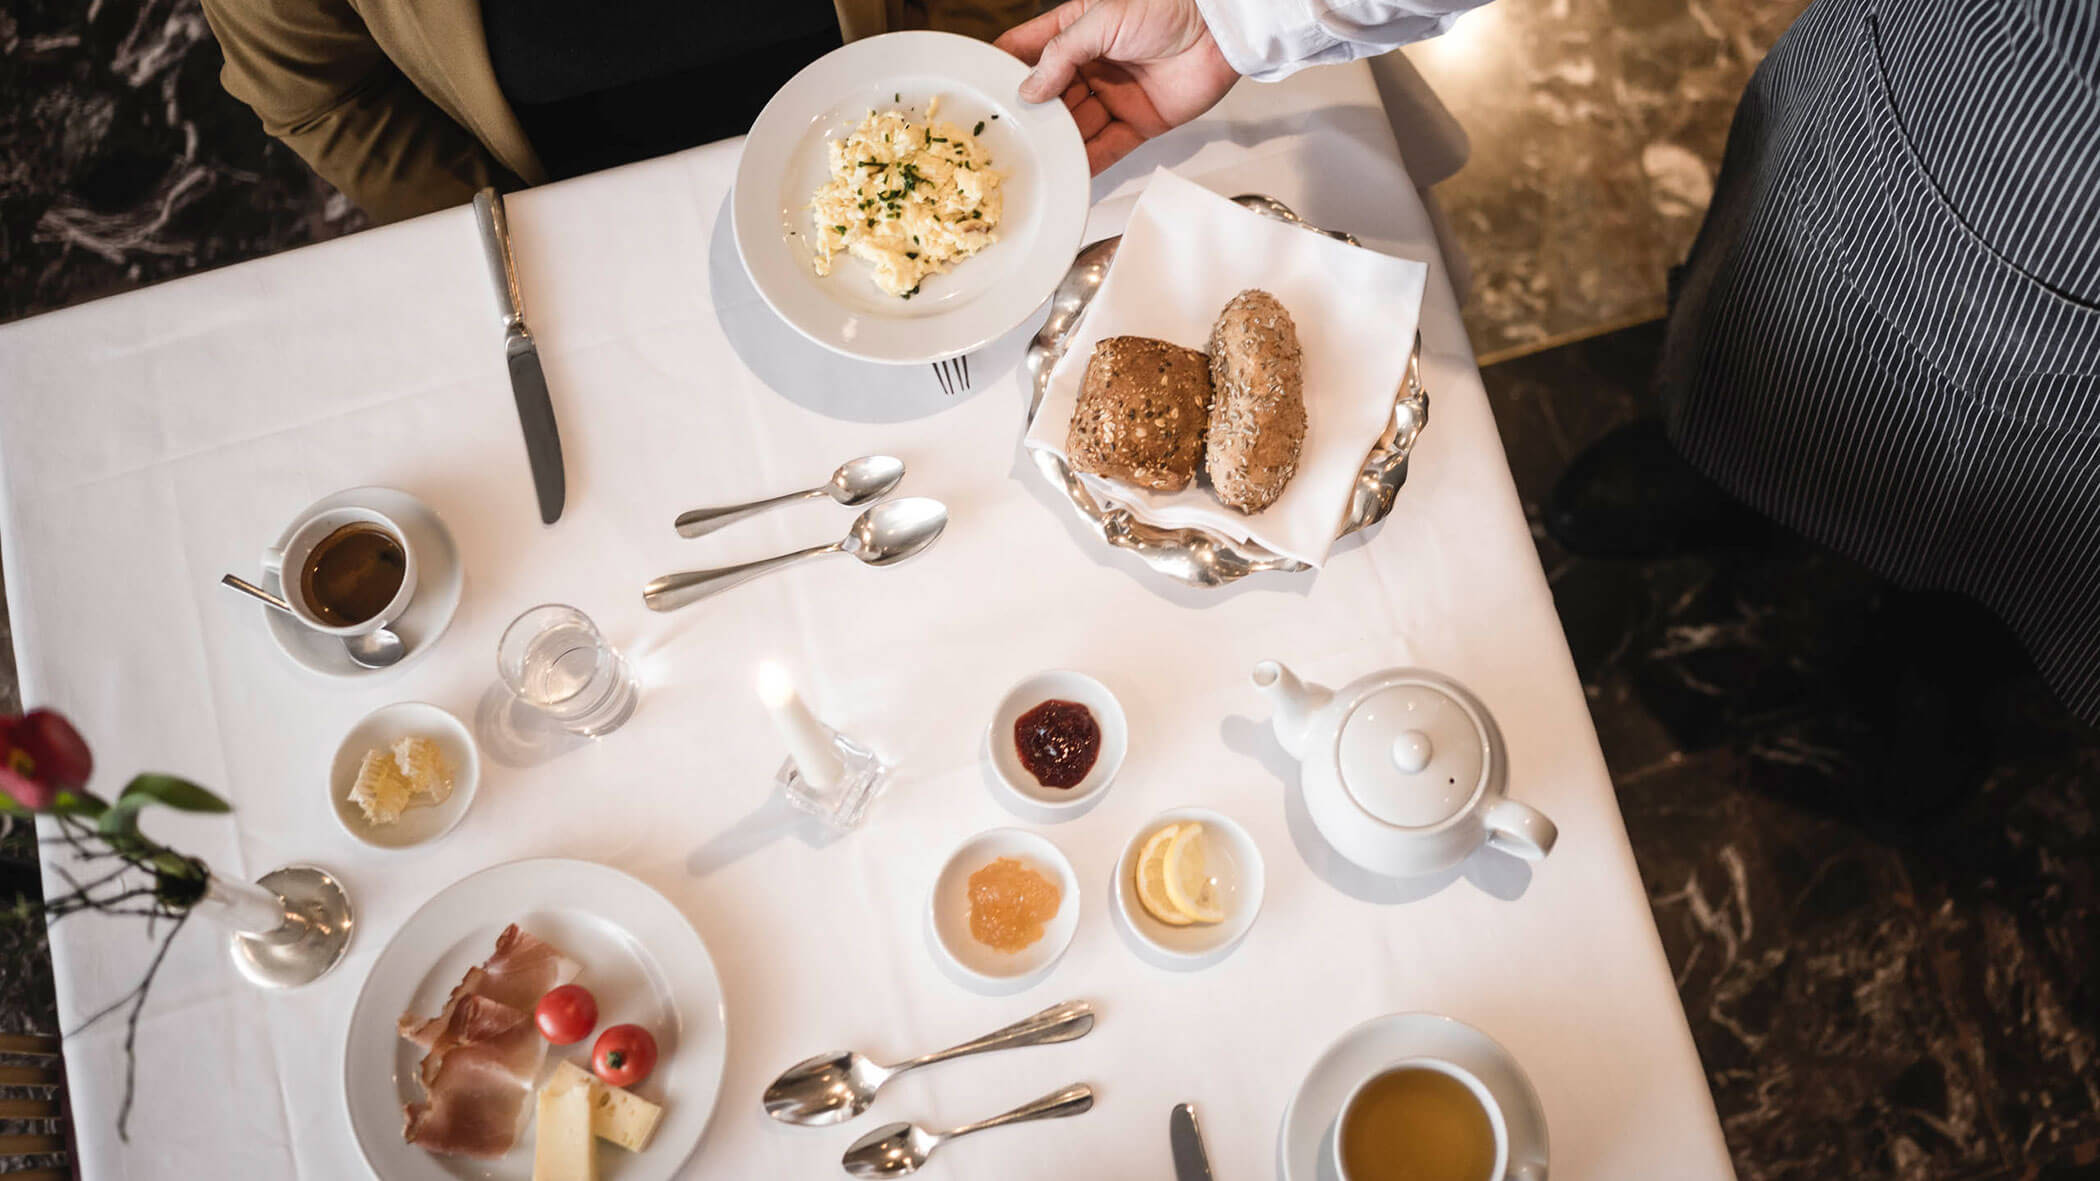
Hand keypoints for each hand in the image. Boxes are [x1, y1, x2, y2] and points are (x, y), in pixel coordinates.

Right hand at [995, 0, 1240, 174]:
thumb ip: (1062, 53)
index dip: (1004, 69)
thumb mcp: (1102, 19)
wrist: (1219, 29)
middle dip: (1029, 116)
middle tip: (1004, 134)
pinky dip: (1089, 162)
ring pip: (1076, 126)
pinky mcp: (1139, 122)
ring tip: (1033, 158)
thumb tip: (1029, 89)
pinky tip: (1067, 172)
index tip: (978, 88)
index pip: (1029, 51)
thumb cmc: (1166, 5)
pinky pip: (1107, 147)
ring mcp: (1114, 95)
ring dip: (1057, 142)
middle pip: (1050, 97)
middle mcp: (1092, 66)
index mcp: (1077, 31)